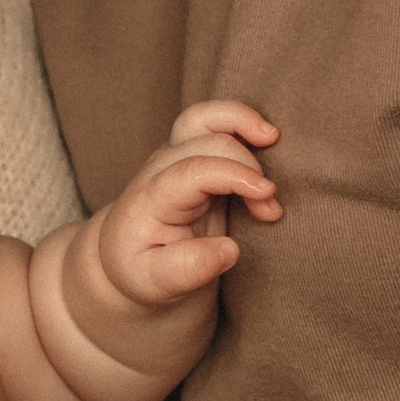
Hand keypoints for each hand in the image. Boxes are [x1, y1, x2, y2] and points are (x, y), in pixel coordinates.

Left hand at [90, 102, 280, 314]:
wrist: (126, 252)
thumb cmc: (143, 266)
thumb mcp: (155, 282)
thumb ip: (188, 269)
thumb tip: (229, 249)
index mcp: (152, 198)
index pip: (193, 171)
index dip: (234, 175)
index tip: (267, 195)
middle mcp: (162, 169)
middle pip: (207, 143)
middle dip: (249, 167)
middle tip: (272, 209)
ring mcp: (176, 155)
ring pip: (203, 117)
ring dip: (241, 120)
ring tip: (272, 137)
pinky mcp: (193, 154)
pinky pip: (213, 121)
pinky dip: (241, 121)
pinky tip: (266, 139)